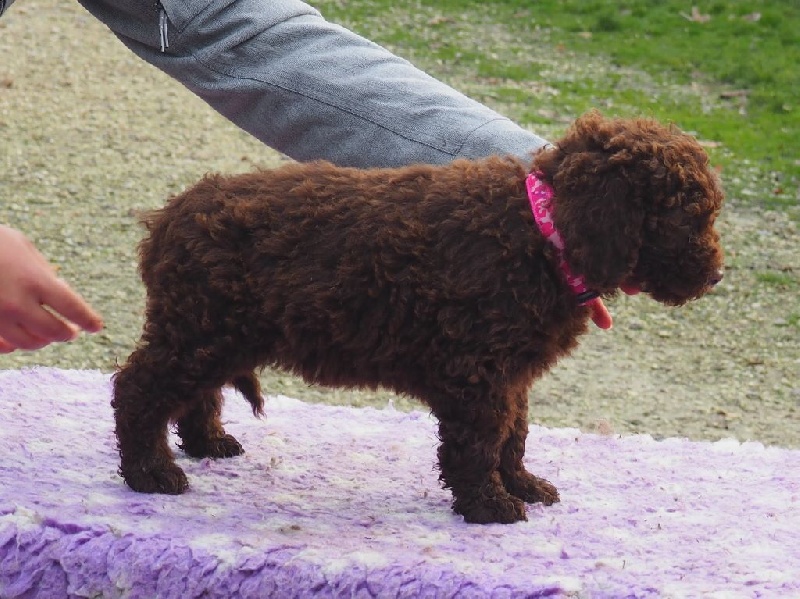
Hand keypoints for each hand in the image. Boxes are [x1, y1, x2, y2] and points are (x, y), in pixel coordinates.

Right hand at [0, 225, 102, 352]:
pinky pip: (3, 346)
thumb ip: (44, 272)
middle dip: (67, 333)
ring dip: (43, 340)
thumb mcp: (23, 247)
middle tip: (72, 331)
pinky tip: (19, 339)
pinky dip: (14, 344)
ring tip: (48, 334)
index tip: (96, 326)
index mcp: (36, 281)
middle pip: (54, 331)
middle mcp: (17, 303)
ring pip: (29, 343)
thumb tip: (61, 291)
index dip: (88, 320)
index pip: (73, 309)